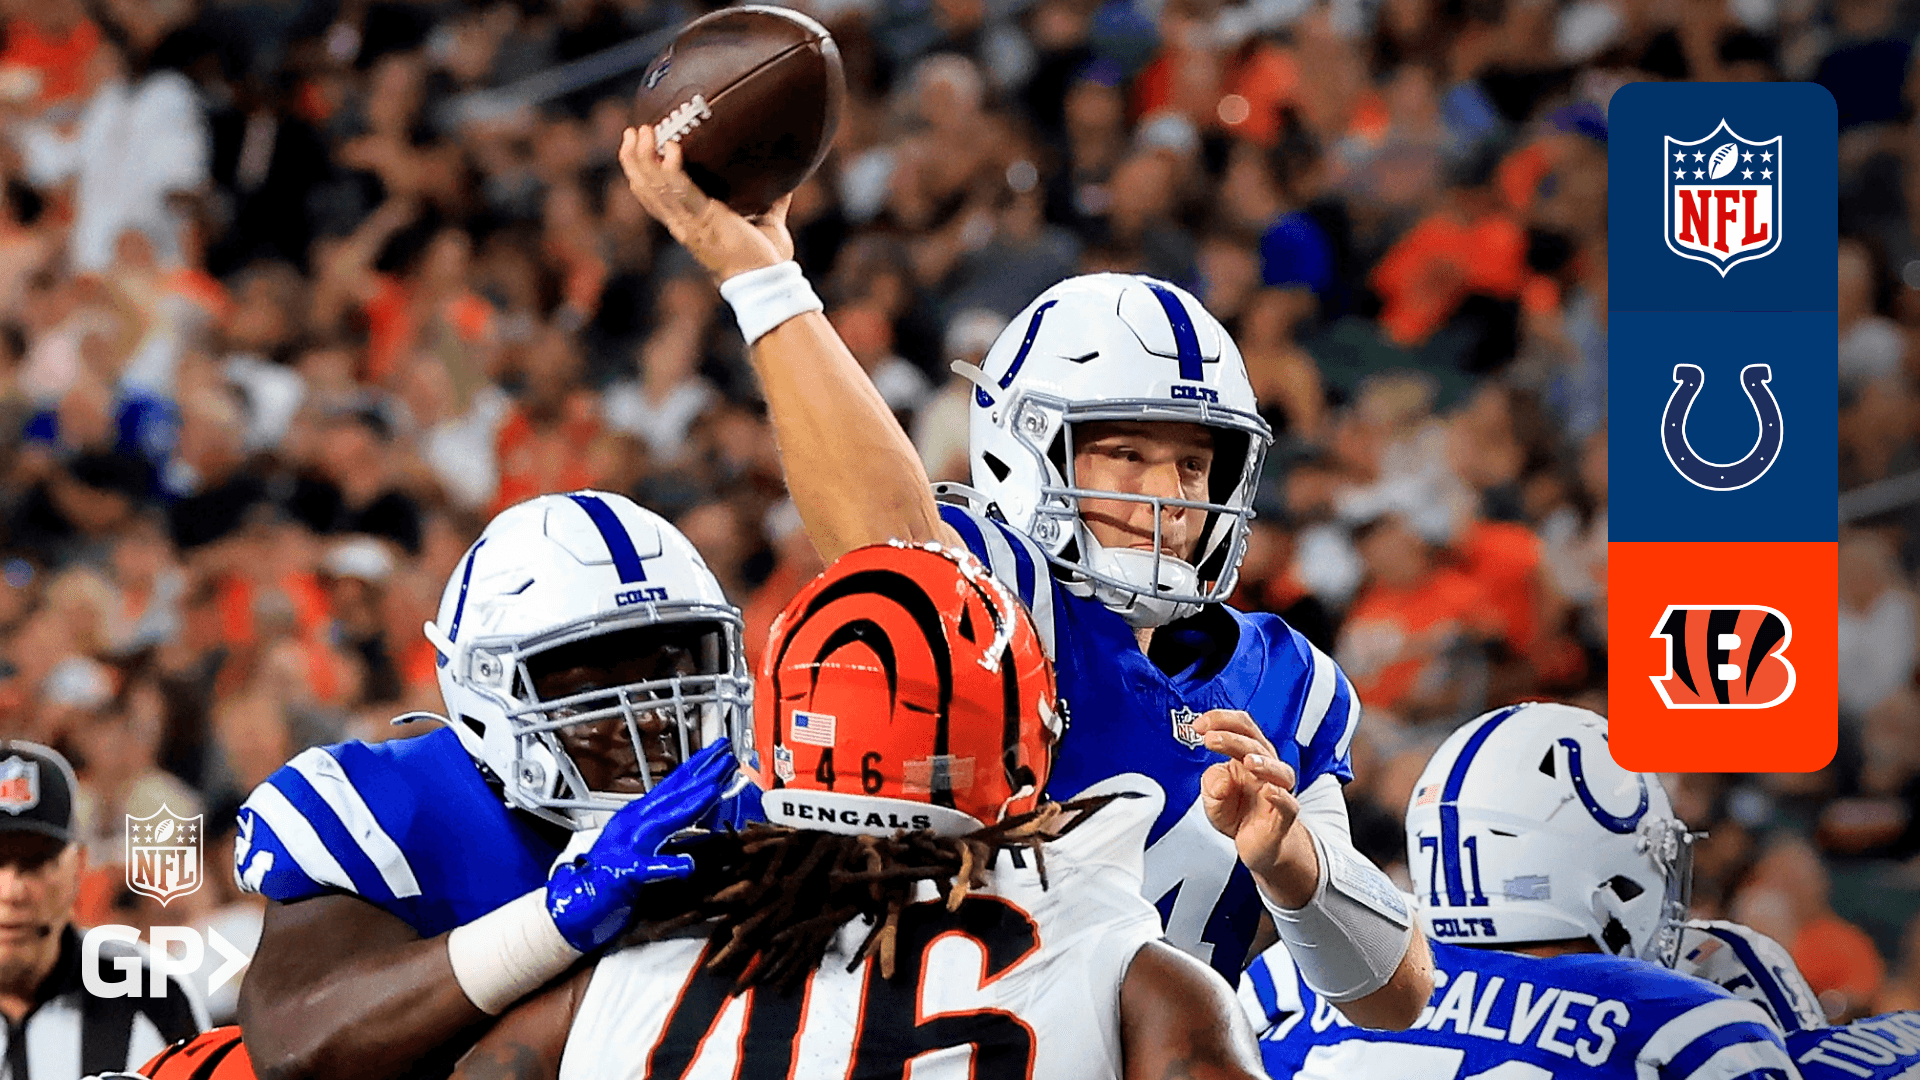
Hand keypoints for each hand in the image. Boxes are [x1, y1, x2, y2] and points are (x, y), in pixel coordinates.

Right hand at [546, 737, 738, 951]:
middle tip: (728, 757)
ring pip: (663, 821)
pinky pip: (648, 869)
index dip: (700, 767)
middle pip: (673, 795)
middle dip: (703, 774)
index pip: (674, 785)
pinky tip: (687, 865)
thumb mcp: (644, 841)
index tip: (722, 752)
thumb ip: (671, 827)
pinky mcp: (623, 874)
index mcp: (639, 815)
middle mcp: (633, 823)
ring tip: (714, 789)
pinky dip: (667, 865)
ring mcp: (627, 846)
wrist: (575, 898)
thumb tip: (703, 813)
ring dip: (689, 804)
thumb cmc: (610, 872)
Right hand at [617, 124, 793, 281]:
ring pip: (654, 187)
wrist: (768, 280)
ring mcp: (690, 224)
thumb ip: (771, 204)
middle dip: (634, 159)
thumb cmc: (767, 259)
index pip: (654, 199)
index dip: (641, 175)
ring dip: (644, 158)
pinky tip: (671, 148)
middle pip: (645, 190)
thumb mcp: (766, 223)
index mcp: (690, 226)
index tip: (637, 149)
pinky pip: (680, 190)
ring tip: (641, 132)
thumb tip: (786, 183)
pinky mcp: (704, 221)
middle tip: (631, 133)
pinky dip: (672, 168)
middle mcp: (683, 225)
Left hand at [1196, 710, 1319, 907]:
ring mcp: (1277, 791)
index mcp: (1248, 755)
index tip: (1199, 725)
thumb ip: (1212, 782)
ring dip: (1264, 762)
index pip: (1241, 727)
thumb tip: (1221, 780)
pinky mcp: (1283, 816)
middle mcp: (1266, 768)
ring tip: (1248, 761)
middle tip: (1211, 739)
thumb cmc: (1238, 813)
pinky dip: (1280, 796)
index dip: (1221, 720)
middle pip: (1256, 744)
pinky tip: (1269, 791)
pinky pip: (1288, 804)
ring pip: (1280, 770)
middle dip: (1232, 738)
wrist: (1256, 845)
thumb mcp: (1213, 796)